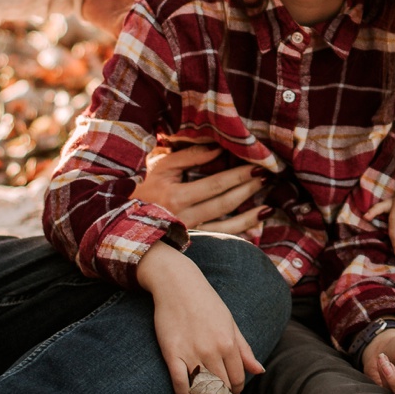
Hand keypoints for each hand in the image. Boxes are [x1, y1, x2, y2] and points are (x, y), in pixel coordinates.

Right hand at [135, 144, 266, 234]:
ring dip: (249, 217)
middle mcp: (183, 218)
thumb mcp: (162, 168)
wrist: (126, 224)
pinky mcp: (193, 245)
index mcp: (175, 196)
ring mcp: (189, 234)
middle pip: (224, 203)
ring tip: (268, 207)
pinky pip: (220, 240)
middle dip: (248, 190)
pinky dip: (239, 235)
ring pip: (226, 228)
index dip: (238, 175)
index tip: (257, 166)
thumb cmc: (146, 191)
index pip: (214, 184)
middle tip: (268, 178)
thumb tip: (217, 148)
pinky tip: (256, 229)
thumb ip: (189, 157)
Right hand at [137, 242, 264, 393]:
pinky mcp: (172, 354)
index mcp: (229, 343)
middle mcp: (212, 350)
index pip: (237, 379)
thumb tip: (259, 371)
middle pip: (221, 387)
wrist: (177, 284)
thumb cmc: (206, 302)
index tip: (230, 392)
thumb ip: (244, 350)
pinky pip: (180, 384)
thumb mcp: (230, 323)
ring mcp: (192, 353)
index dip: (235, 390)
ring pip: (202, 389)